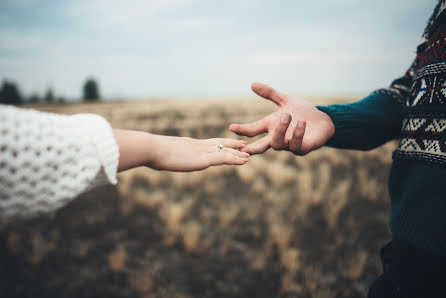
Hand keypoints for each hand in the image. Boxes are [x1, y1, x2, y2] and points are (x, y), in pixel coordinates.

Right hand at [115, 130, 248, 171]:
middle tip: (244, 145)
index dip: (219, 143)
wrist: (151, 148)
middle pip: (219, 144)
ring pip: (225, 150)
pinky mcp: (203, 159)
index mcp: (188, 144)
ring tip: (249, 154)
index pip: (207, 142)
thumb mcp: (159, 154)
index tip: (227, 142)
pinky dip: (235, 159)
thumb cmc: (150, 152)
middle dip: (232, 145)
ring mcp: (201, 151)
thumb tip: (156, 159)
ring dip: (238, 153)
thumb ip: (162, 156)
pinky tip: (244, 161)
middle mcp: (197, 145)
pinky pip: (224, 158)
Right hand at [229, 82, 334, 154]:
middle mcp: (277, 137)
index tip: (231, 127)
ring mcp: (289, 144)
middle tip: (245, 147)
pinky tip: (301, 123)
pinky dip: (297, 134)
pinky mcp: (302, 148)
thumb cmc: (302, 111)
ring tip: (286, 116)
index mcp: (270, 126)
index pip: (253, 130)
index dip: (242, 129)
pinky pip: (296, 145)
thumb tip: (252, 83)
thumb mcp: (285, 100)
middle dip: (252, 148)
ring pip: (278, 144)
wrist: (323, 119)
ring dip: (281, 130)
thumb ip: (270, 93)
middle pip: (260, 146)